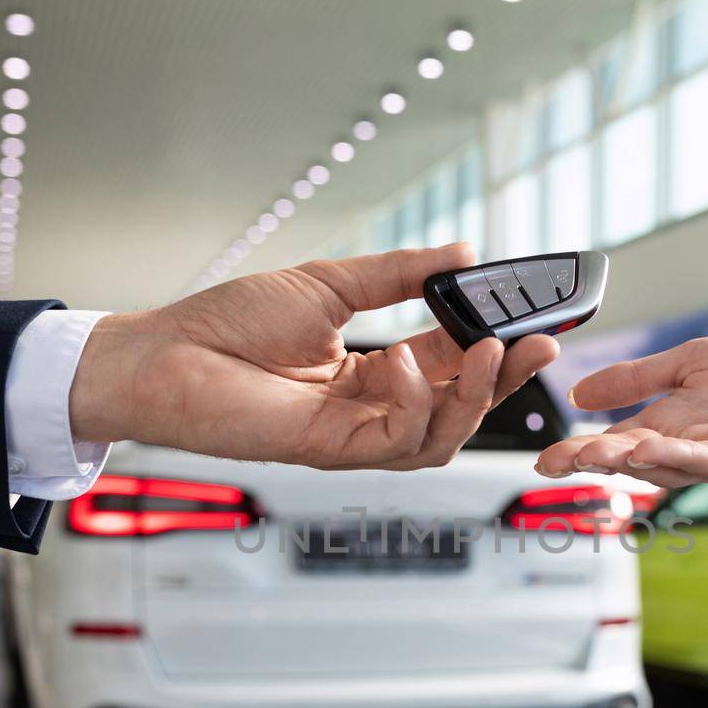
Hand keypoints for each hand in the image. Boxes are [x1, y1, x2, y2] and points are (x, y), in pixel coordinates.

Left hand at [69, 244, 558, 469]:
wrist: (167, 355)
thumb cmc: (229, 324)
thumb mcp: (331, 284)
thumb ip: (398, 275)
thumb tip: (463, 255)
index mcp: (371, 372)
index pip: (451, 365)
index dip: (496, 348)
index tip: (534, 321)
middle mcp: (369, 409)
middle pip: (459, 409)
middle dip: (505, 380)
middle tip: (540, 344)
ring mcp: (353, 436)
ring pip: (441, 437)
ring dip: (472, 396)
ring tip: (483, 349)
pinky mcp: (332, 452)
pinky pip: (398, 443)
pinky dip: (414, 404)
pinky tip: (403, 362)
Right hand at [535, 333, 707, 486]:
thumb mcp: (689, 362)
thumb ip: (636, 378)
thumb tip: (579, 394)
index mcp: (669, 422)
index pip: (614, 441)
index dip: (578, 452)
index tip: (544, 461)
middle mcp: (687, 443)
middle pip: (630, 458)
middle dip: (593, 461)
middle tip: (558, 463)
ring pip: (664, 464)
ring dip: (628, 461)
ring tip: (594, 454)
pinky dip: (678, 457)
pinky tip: (650, 450)